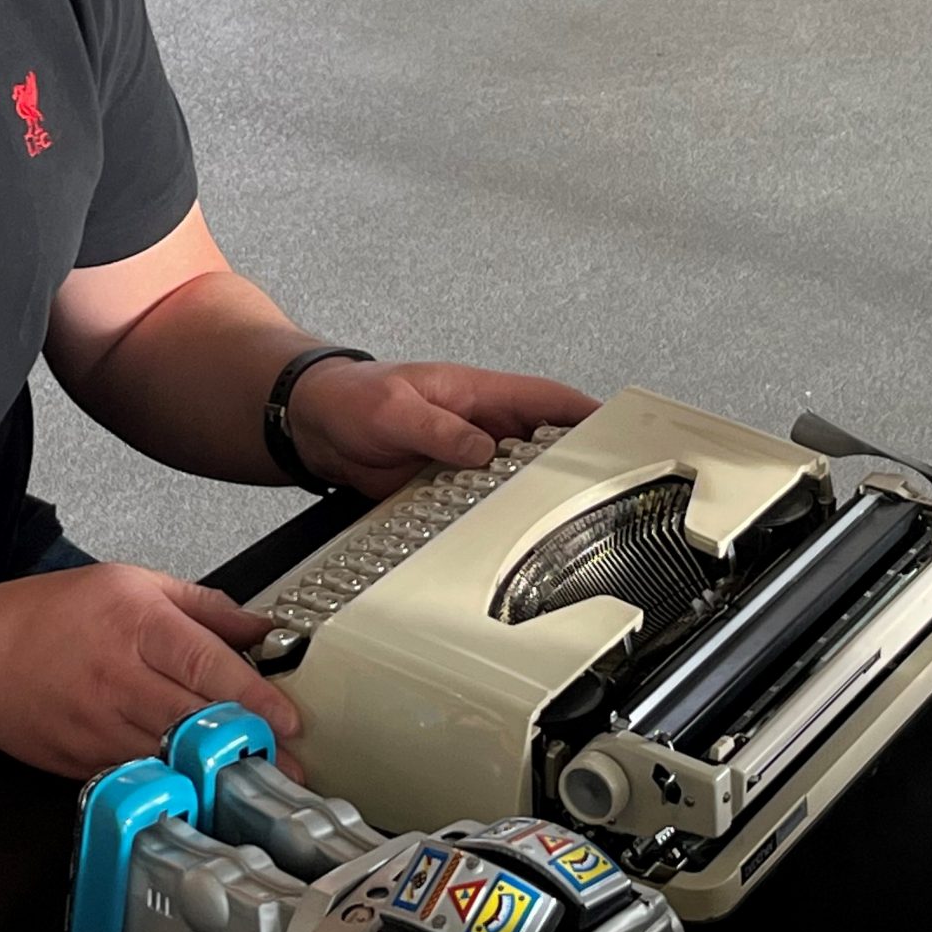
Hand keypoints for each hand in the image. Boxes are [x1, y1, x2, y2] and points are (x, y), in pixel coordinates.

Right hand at [0, 561, 302, 777]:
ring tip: (257, 782)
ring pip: (170, 756)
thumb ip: (204, 605)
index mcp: (138, 625)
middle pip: (196, 719)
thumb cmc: (50, 615)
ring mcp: (99, 727)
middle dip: (247, 745)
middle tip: (290, 764)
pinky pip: (138, 776)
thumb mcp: (132, 582)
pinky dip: (171, 784)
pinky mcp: (82, 762)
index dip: (254, 697)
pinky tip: (200, 792)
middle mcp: (121, 679)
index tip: (289, 720)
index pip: (208, 665)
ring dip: (215, 771)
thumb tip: (261, 625)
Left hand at [289, 360, 599, 498]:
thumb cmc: (349, 397)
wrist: (310, 424)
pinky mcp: (445, 485)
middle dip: (575, 461)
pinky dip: (501, 518)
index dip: (586, 413)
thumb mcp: (394, 409)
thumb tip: (483, 451)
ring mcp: (464, 455)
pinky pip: (483, 502)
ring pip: (517, 476)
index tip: (621, 431)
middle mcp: (478, 424)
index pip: (546, 398)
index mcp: (476, 392)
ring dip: (538, 495)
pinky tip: (514, 539)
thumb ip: (439, 430)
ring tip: (571, 522)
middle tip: (608, 489)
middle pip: (542, 441)